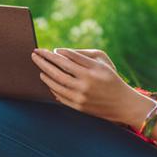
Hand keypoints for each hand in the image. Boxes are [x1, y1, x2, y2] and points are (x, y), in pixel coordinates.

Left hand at [32, 47, 146, 124]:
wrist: (122, 103)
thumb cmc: (110, 77)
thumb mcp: (102, 60)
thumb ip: (81, 54)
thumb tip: (59, 53)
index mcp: (91, 70)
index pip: (67, 59)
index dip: (53, 54)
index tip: (45, 50)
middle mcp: (85, 84)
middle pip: (57, 71)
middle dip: (43, 61)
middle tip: (34, 54)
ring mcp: (80, 97)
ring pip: (56, 84)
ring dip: (45, 75)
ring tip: (39, 68)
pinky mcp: (78, 107)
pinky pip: (59, 96)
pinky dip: (52, 88)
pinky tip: (48, 81)